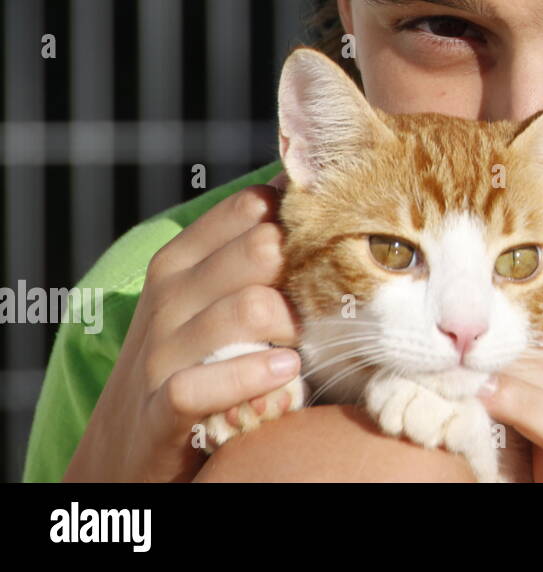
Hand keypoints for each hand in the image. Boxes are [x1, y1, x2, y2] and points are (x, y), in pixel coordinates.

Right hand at [64, 178, 301, 481]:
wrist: (122, 448)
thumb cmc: (190, 358)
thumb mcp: (206, 297)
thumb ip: (248, 249)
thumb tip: (303, 187)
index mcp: (180, 260)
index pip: (252, 206)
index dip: (300, 221)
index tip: (327, 247)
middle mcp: (170, 297)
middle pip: (262, 248)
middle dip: (304, 272)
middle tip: (323, 303)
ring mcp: (162, 352)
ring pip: (251, 308)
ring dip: (292, 328)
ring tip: (305, 346)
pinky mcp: (162, 410)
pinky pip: (210, 382)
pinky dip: (255, 377)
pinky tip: (284, 374)